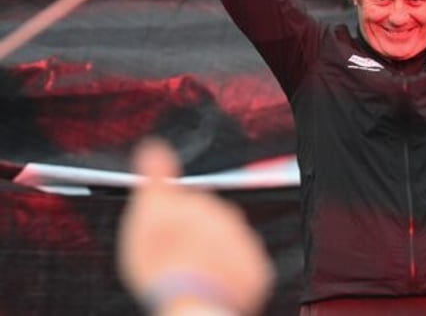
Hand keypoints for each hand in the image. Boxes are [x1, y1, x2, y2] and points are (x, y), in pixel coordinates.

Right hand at [117, 139, 273, 314]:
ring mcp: (245, 243)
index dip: (176, 220)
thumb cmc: (163, 261)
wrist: (191, 301)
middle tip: (177, 260)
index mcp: (202, 201)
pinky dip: (231, 276)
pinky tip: (212, 286)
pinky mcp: (257, 271)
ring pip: (229, 245)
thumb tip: (155, 146)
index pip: (191, 201)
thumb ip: (155, 177)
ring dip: (215, 256)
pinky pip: (245, 269)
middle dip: (197, 237)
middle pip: (213, 223)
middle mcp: (230, 217)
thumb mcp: (147, 213)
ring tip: (192, 276)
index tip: (167, 237)